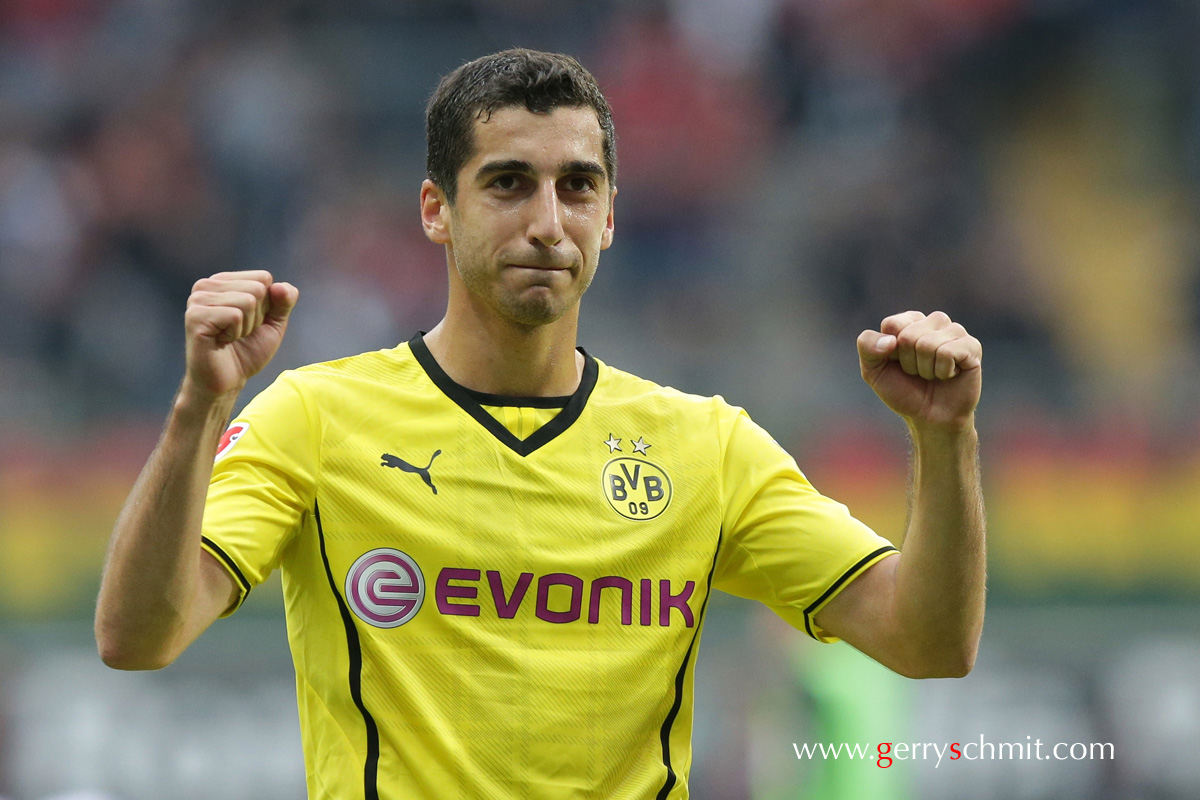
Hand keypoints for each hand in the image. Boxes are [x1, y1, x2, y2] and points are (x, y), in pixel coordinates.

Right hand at [182, 271, 298, 403]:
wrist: (226, 382)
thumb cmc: (247, 352)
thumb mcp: (274, 323)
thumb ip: (284, 301)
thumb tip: (280, 286)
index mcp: (223, 281)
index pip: (264, 278)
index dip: (266, 306)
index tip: (248, 322)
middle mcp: (206, 285)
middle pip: (257, 288)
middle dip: (257, 317)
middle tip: (239, 333)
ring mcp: (198, 300)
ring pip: (248, 300)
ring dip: (246, 326)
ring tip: (230, 337)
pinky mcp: (195, 316)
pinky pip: (235, 315)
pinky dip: (236, 333)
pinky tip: (222, 341)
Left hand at [857, 311, 981, 430]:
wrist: (930, 418)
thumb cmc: (903, 391)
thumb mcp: (873, 370)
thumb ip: (867, 346)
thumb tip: (890, 341)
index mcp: (910, 321)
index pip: (892, 325)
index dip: (890, 352)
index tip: (898, 363)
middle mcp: (934, 321)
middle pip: (908, 335)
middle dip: (908, 363)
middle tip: (918, 373)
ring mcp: (955, 331)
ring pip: (927, 344)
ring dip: (925, 369)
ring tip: (933, 374)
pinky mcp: (972, 346)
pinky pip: (947, 352)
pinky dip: (942, 371)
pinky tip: (949, 375)